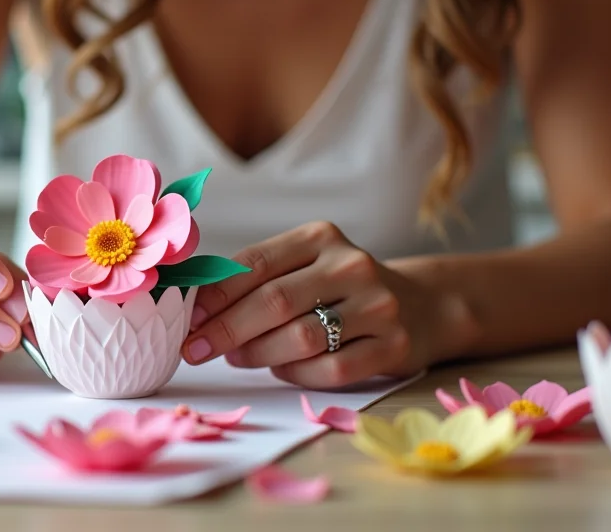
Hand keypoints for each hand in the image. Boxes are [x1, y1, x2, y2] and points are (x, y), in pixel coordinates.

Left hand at [181, 221, 433, 388]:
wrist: (423, 305)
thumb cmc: (341, 288)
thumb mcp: (305, 265)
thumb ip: (258, 278)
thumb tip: (196, 308)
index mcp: (321, 237)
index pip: (256, 263)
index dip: (216, 293)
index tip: (187, 317)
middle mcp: (352, 265)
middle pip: (274, 302)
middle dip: (226, 329)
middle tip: (195, 349)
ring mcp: (378, 306)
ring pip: (300, 338)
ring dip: (257, 354)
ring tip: (236, 358)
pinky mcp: (393, 346)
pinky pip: (330, 369)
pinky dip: (296, 373)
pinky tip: (281, 369)